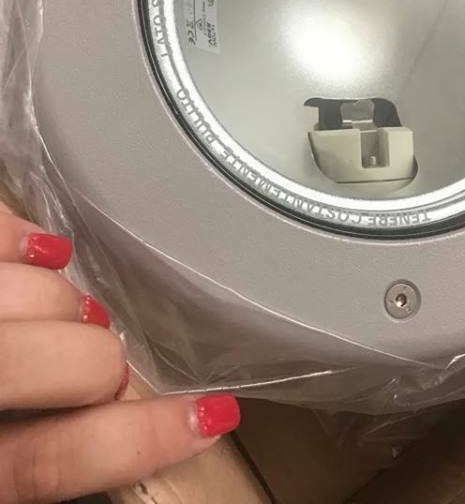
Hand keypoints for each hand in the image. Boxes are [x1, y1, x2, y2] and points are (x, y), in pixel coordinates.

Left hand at [0, 204, 239, 502]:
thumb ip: (46, 456)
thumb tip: (120, 419)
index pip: (70, 458)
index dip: (148, 438)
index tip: (213, 414)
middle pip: (84, 361)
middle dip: (102, 361)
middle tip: (95, 364)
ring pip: (48, 295)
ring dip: (63, 302)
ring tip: (54, 315)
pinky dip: (23, 234)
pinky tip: (41, 250)